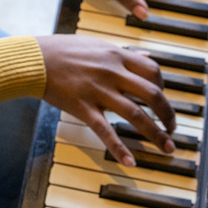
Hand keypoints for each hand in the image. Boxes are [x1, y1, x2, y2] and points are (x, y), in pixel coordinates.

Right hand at [36, 34, 176, 164]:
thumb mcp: (97, 45)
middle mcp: (112, 72)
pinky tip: (130, 162)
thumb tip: (146, 56)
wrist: (34, 60)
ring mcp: (99, 91)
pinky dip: (120, 148)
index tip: (162, 101)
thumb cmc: (63, 50)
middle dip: (168, 115)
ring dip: (156, 134)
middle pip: (152, 94)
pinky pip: (106, 131)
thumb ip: (123, 53)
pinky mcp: (83, 108)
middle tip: (172, 129)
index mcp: (116, 56)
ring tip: (167, 148)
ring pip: (136, 115)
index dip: (164, 88)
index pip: (153, 71)